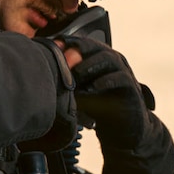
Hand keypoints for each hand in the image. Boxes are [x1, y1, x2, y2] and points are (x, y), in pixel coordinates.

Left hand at [55, 38, 173, 173]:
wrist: (124, 130)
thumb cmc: (100, 108)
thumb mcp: (80, 92)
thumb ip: (67, 82)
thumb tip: (42, 75)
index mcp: (98, 58)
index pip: (82, 44)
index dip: (67, 42)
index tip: (52, 45)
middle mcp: (112, 61)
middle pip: (94, 47)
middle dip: (77, 50)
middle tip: (62, 59)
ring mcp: (123, 72)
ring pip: (108, 58)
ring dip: (90, 64)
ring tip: (76, 74)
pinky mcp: (132, 88)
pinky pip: (121, 78)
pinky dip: (107, 81)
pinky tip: (95, 86)